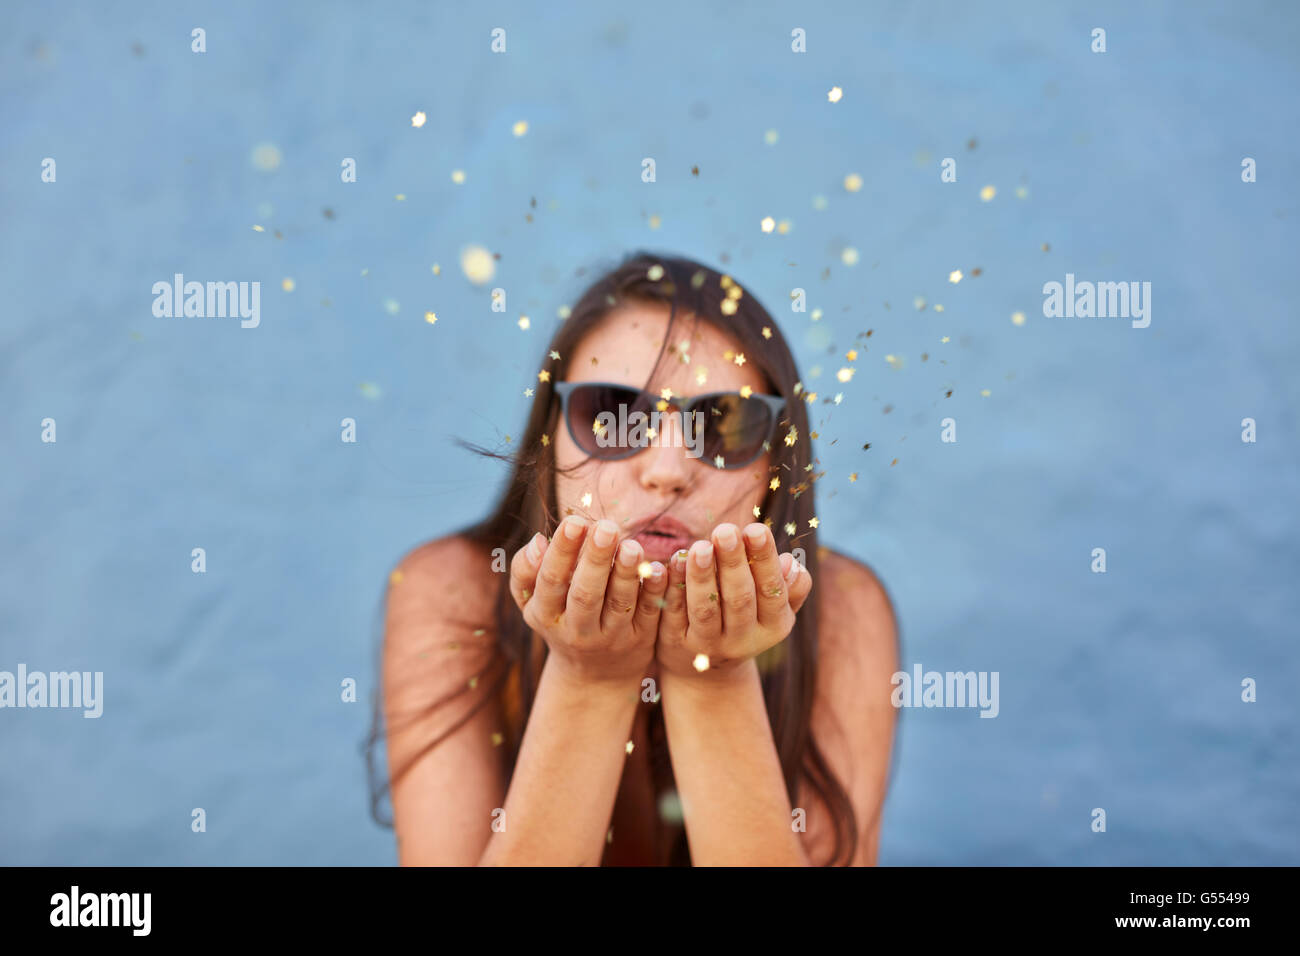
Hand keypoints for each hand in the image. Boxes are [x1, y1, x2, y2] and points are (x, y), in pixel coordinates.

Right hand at [509, 515, 668, 684]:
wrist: (593, 675)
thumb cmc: (560, 620)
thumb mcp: (533, 602)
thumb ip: (526, 570)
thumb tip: (538, 540)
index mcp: (546, 615)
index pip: (551, 581)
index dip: (563, 552)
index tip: (575, 521)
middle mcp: (577, 630)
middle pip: (585, 594)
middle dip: (596, 559)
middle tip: (606, 527)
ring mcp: (611, 638)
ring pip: (618, 604)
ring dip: (626, 574)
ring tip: (632, 545)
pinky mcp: (641, 641)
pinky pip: (649, 614)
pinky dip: (654, 592)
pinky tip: (659, 568)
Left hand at [655, 522, 812, 681]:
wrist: (709, 671)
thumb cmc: (748, 619)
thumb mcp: (774, 609)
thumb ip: (790, 586)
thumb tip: (791, 562)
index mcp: (774, 627)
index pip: (771, 591)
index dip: (764, 561)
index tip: (756, 528)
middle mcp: (742, 641)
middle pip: (739, 599)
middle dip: (732, 563)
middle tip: (726, 530)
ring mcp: (708, 645)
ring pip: (705, 609)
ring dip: (702, 575)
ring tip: (700, 545)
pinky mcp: (676, 643)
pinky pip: (674, 612)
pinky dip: (674, 586)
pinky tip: (675, 560)